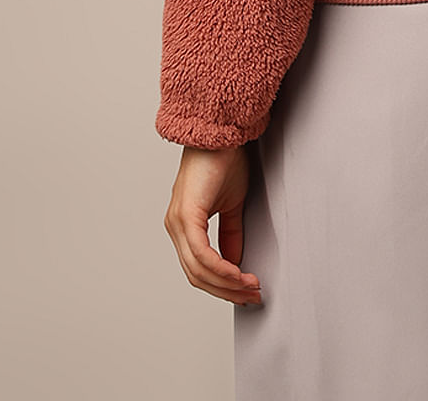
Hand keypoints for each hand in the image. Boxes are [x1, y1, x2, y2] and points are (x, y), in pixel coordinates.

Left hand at [164, 143, 262, 306]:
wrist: (222, 133)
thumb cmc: (224, 160)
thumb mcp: (231, 205)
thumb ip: (229, 235)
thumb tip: (235, 263)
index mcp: (183, 224)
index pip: (197, 268)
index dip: (221, 285)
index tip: (245, 291)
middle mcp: (175, 226)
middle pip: (196, 275)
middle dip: (226, 291)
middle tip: (252, 295)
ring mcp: (177, 221)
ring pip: (198, 269)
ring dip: (227, 283)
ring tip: (251, 286)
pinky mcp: (186, 215)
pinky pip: (201, 253)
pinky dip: (221, 268)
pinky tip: (238, 273)